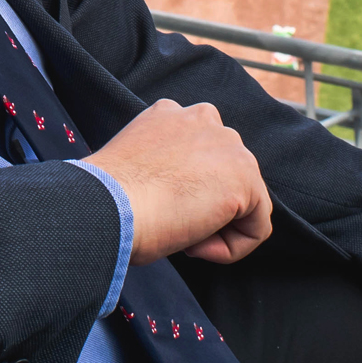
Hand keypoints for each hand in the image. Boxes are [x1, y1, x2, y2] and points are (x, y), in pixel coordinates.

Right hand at [83, 99, 271, 265]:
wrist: (105, 206)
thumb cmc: (106, 198)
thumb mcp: (136, 166)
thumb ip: (166, 167)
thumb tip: (182, 197)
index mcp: (173, 114)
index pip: (199, 156)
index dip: (181, 192)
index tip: (158, 208)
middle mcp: (205, 118)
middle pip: (225, 175)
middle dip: (203, 206)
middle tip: (170, 223)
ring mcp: (229, 146)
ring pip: (244, 201)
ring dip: (215, 227)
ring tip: (181, 235)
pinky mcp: (244, 179)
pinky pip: (256, 228)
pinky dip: (232, 248)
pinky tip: (195, 246)